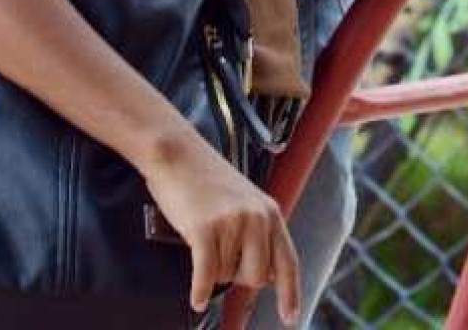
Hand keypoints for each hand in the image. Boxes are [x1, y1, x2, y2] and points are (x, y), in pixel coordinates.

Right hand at [142, 135, 300, 321]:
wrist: (177, 153)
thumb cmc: (206, 180)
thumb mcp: (245, 201)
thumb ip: (259, 233)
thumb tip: (262, 276)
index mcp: (271, 212)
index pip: (287, 262)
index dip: (290, 293)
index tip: (290, 318)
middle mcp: (257, 219)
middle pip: (256, 278)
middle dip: (237, 276)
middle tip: (220, 256)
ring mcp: (232, 224)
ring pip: (227, 275)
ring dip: (214, 269)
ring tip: (203, 239)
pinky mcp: (205, 229)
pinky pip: (207, 274)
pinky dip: (200, 290)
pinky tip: (196, 299)